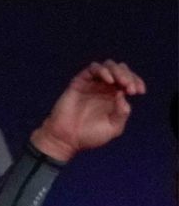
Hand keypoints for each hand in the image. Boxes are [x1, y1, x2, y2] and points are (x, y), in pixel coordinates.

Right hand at [31, 60, 145, 161]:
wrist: (66, 140)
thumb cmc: (89, 136)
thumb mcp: (113, 128)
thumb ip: (122, 112)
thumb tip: (122, 94)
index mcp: (114, 96)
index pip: (129, 80)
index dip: (137, 82)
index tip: (139, 92)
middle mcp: (103, 88)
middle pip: (120, 70)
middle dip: (129, 76)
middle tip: (130, 88)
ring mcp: (91, 84)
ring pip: (108, 66)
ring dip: (118, 71)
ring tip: (121, 83)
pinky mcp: (79, 82)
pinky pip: (93, 69)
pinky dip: (103, 71)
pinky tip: (109, 81)